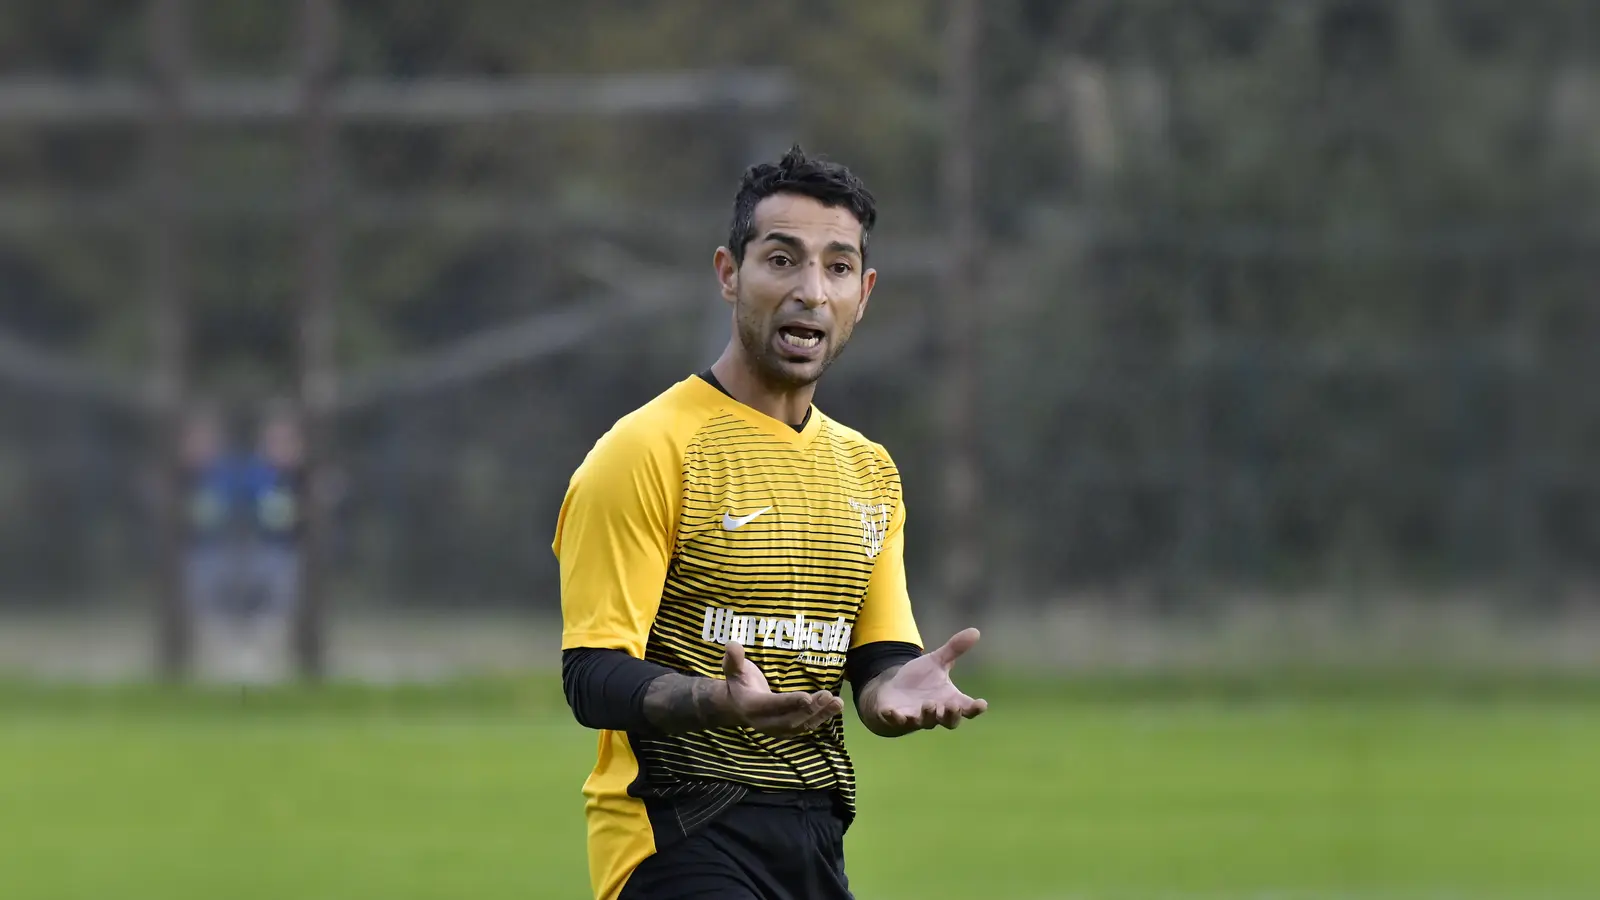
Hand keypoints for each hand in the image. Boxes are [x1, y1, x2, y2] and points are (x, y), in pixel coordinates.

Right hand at [721, 642, 843, 736]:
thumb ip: (734, 658)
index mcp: (751, 706)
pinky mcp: (787, 731)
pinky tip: (835, 707)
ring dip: (821, 715)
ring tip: (837, 702)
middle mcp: (764, 722)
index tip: (807, 697)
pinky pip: (806, 727)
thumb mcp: (733, 668)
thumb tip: (731, 644)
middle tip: (828, 695)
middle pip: (790, 719)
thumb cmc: (738, 682)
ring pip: (801, 725)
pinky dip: (822, 718)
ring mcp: (777, 729)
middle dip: (810, 709)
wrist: (736, 705)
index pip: (772, 705)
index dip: (789, 702)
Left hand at [860, 628, 987, 733]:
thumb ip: (954, 650)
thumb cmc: (920, 680)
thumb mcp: (937, 662)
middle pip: (949, 722)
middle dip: (952, 715)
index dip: (975, 708)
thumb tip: (975, 631)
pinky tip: (892, 712)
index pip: (967, 709)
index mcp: (949, 700)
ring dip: (928, 715)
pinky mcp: (897, 718)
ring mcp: (916, 717)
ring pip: (926, 722)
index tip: (982, 704)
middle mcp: (936, 713)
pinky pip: (897, 722)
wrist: (894, 691)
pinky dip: (895, 718)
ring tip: (929, 704)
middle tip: (953, 706)